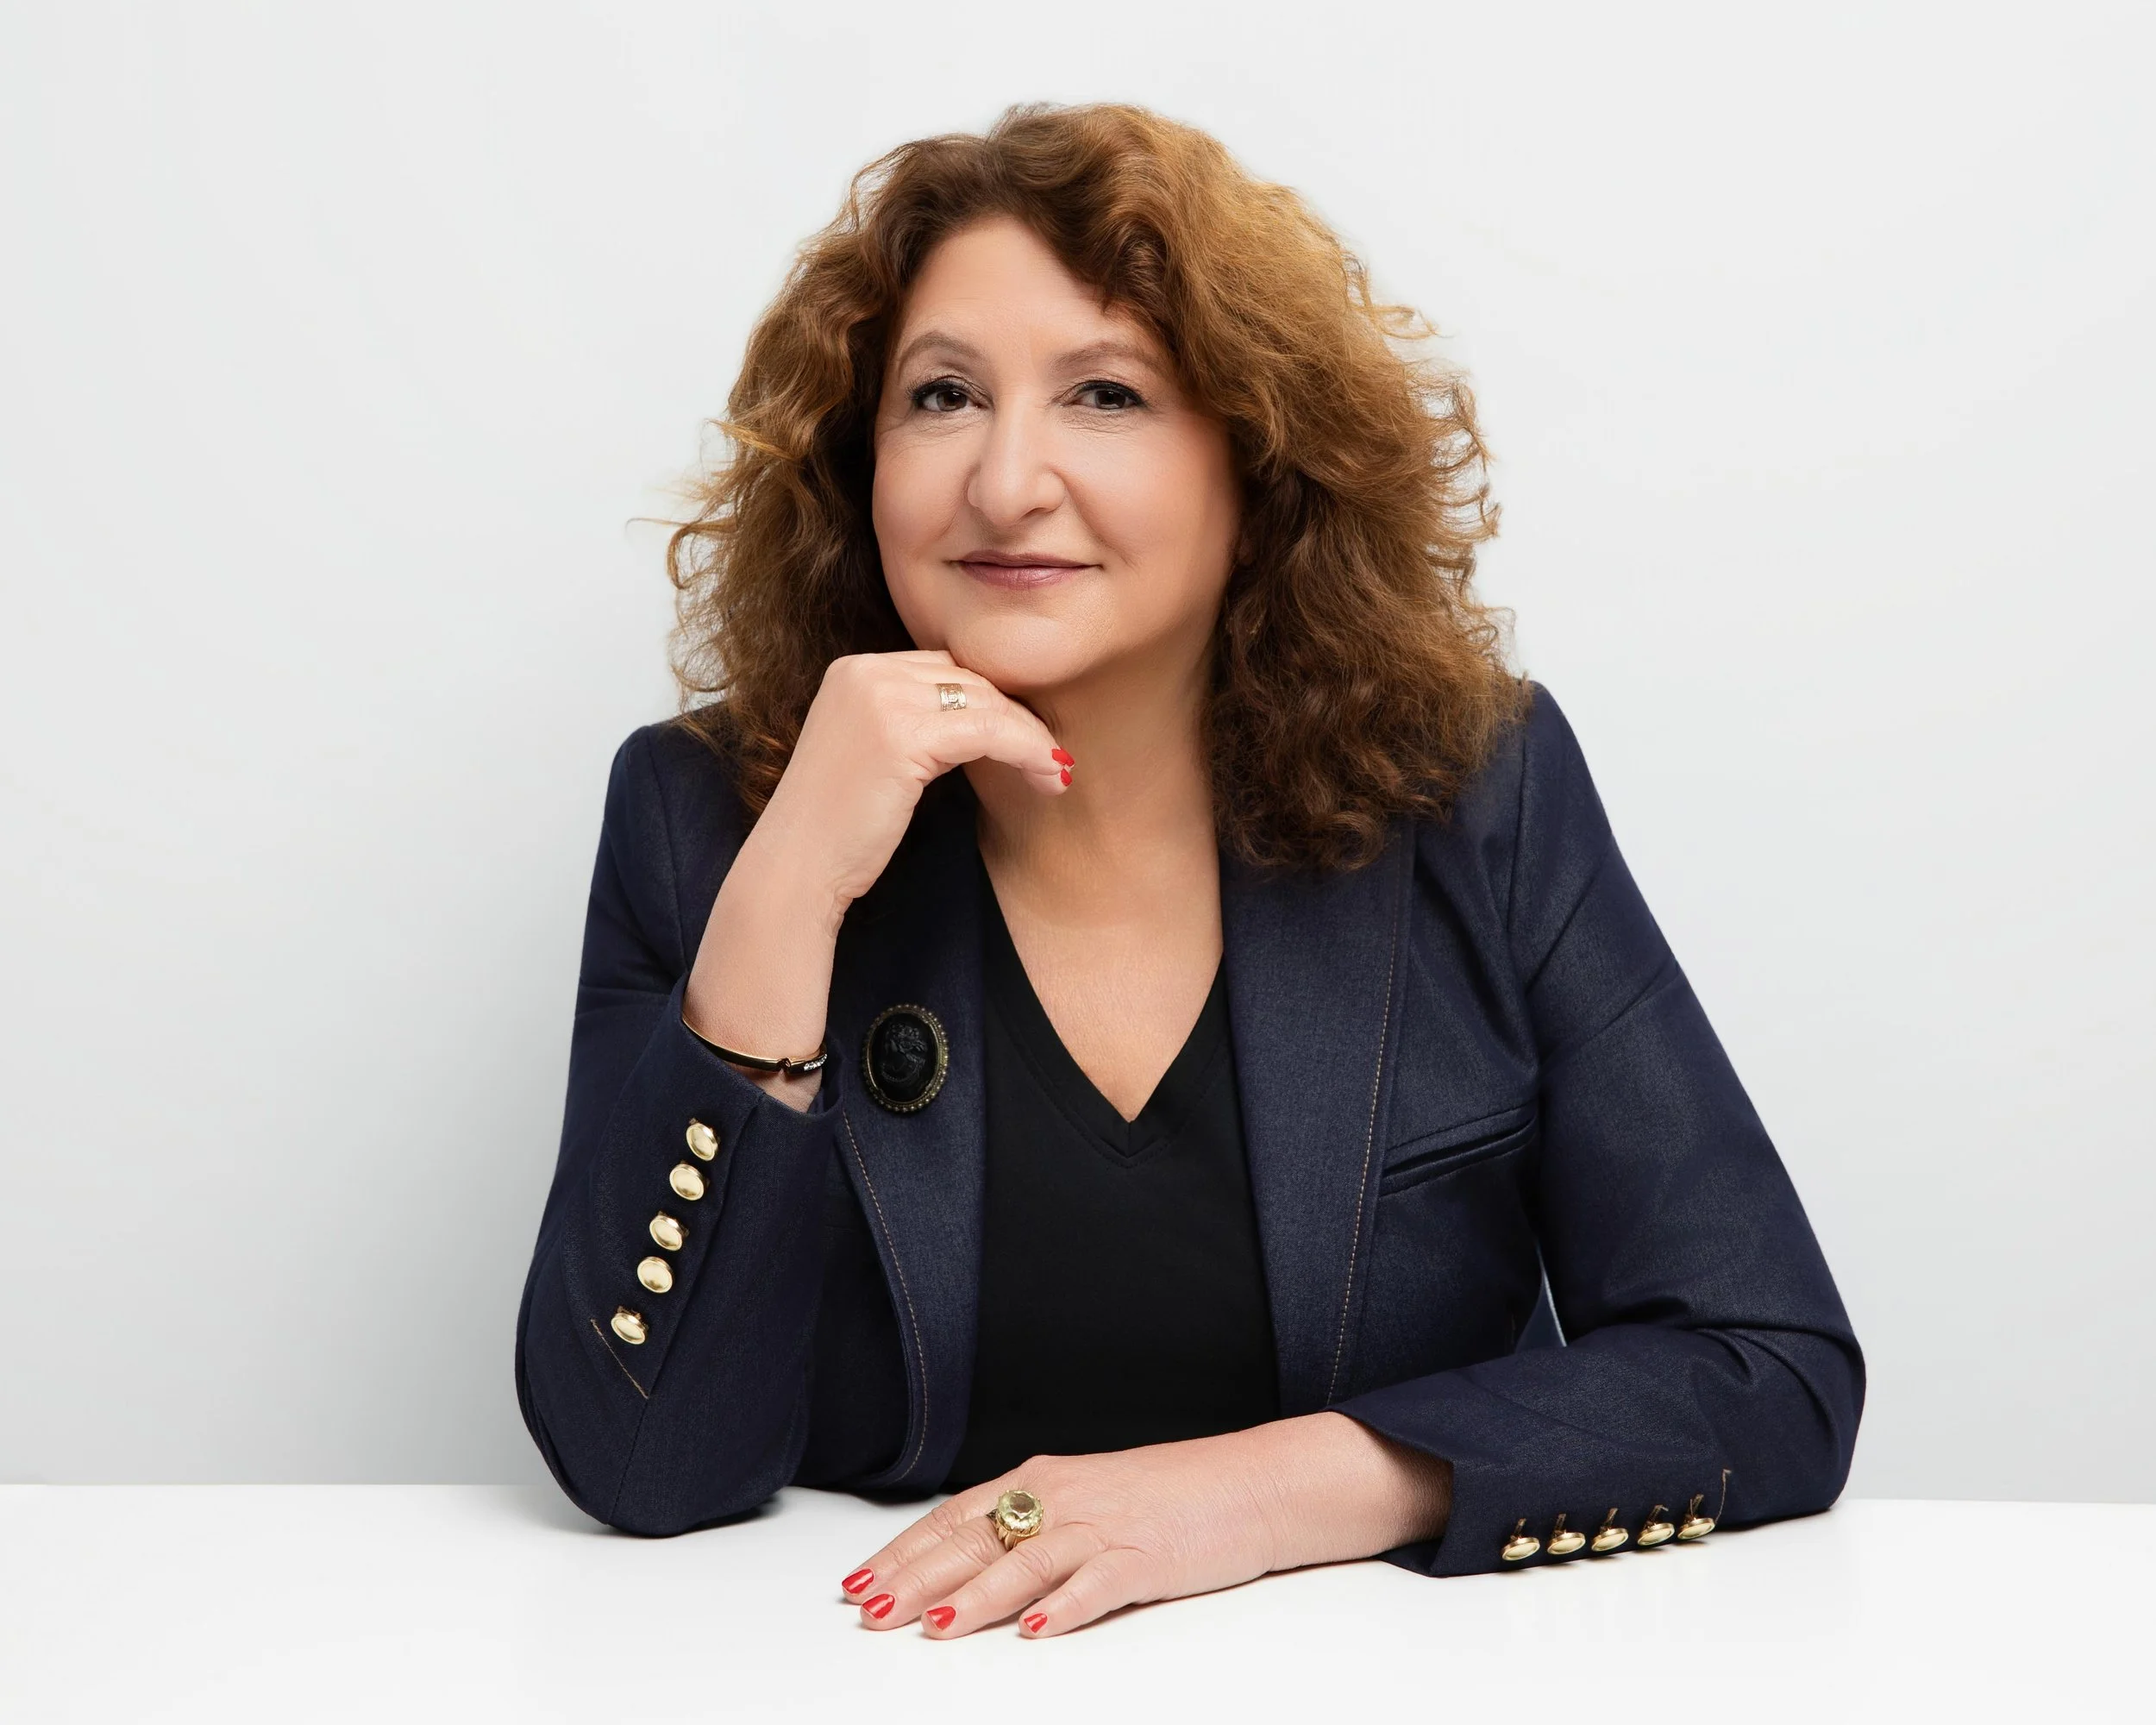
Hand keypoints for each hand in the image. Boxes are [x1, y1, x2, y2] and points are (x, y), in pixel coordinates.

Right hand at [682, 650, 1068, 1096]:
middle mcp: (863, 672)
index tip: (1026, 735)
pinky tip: (1049, 775)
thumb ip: (913, 721)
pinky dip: (1028, 751)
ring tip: (1056, 771)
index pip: (944, 668)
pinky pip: (989, 731)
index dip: (992, 700)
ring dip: (1031, 736)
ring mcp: (879, 698)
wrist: (796, 869)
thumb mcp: (873, 752)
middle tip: (1052, 755)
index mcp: (852, 670)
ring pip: (986, 702)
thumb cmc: (836, 828)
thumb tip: (987, 717)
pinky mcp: (902, 734)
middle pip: (968, 678)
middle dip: (1017, 716)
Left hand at [837, 1413, 1452, 1638]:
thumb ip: (1028, 1525)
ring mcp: (1104, 1525)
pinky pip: (1099, 1584)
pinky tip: (1039, 1630)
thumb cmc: (1166, 1497)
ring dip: (976, 1598)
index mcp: (1041, 1480)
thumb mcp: (1084, 1499)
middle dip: (916, 1578)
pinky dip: (1067, 1607)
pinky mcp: (1146, 1556)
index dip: (903, 1551)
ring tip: (934, 1628)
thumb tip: (962, 1563)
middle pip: (975, 1540)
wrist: (1250, 1483)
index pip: (954, 1517)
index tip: (859, 1580)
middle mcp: (1062, 1496)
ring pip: (1026, 1561)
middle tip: (870, 1610)